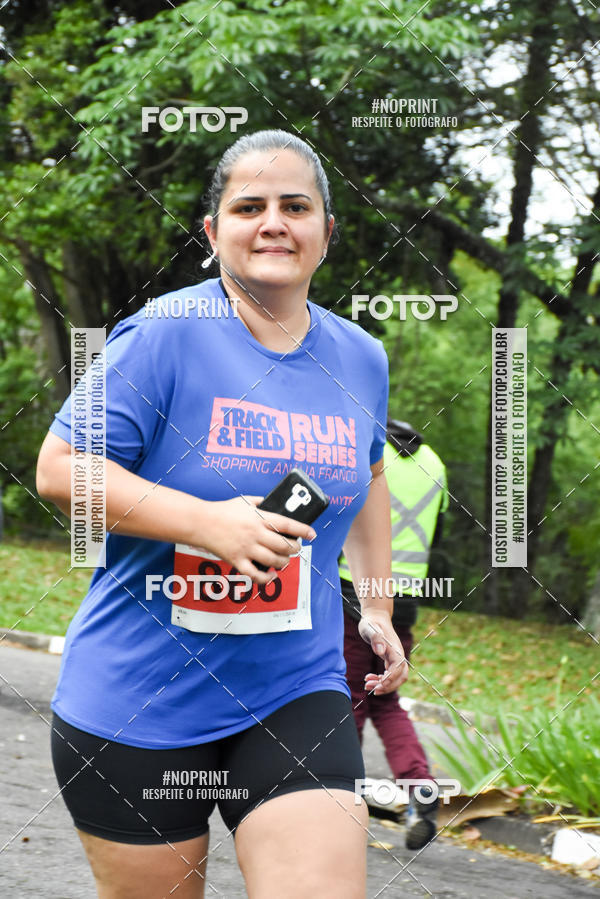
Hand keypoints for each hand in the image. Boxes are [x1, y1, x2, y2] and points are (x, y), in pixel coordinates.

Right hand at [194, 495, 315, 584]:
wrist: (201, 522)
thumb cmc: (223, 510)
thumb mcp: (245, 501)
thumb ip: (261, 503)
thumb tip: (274, 505)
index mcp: (259, 518)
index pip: (287, 525)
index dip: (303, 530)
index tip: (312, 535)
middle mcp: (255, 534)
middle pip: (283, 546)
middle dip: (294, 549)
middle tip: (296, 548)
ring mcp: (246, 549)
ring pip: (273, 561)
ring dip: (284, 563)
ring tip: (285, 561)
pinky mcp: (236, 561)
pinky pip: (255, 575)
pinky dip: (267, 578)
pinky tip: (272, 575)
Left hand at [358, 609, 407, 693]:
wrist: (375, 617)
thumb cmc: (371, 623)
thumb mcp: (369, 628)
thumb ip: (375, 638)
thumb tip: (380, 651)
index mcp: (394, 648)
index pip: (398, 667)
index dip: (391, 678)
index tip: (380, 685)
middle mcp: (398, 655)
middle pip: (401, 676)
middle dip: (389, 686)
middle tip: (374, 690)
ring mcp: (395, 658)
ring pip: (396, 678)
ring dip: (384, 685)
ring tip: (367, 685)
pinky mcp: (390, 659)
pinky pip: (390, 674)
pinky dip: (381, 680)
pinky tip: (369, 678)